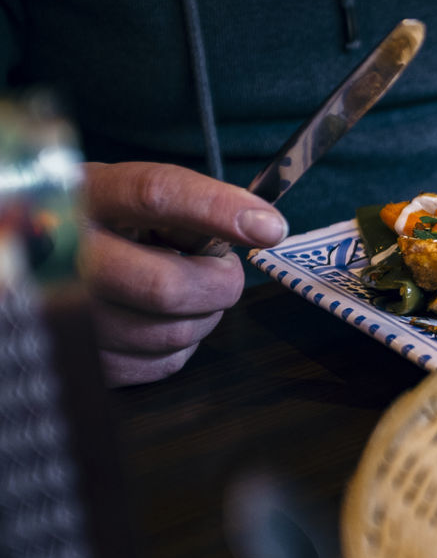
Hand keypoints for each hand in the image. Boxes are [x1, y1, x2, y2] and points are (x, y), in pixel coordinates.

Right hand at [79, 162, 288, 385]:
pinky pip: (164, 363)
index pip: (154, 195)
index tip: (269, 226)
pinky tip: (162, 317)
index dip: (217, 209)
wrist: (45, 261)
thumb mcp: (136, 195)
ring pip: (173, 332)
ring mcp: (69, 316)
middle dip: (219, 281)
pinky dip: (182, 342)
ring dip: (203, 313)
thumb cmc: (109, 223)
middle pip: (167, 287)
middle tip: (223, 270)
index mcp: (85, 196)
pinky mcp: (86, 361)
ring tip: (185, 289)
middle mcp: (64, 257)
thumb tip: (261, 226)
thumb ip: (192, 203)